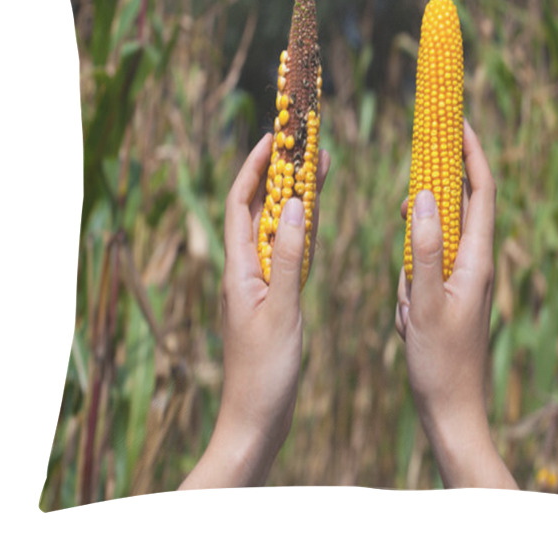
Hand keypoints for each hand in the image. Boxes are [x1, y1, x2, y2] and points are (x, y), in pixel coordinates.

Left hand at [180, 132, 329, 488]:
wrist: (256, 418)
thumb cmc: (264, 371)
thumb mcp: (281, 310)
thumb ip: (288, 257)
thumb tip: (294, 204)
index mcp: (239, 269)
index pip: (241, 204)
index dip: (254, 167)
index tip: (274, 138)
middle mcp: (245, 270)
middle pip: (259, 209)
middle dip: (278, 173)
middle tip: (303, 144)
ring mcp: (260, 284)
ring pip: (276, 228)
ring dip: (293, 197)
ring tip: (318, 168)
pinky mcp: (274, 298)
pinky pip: (288, 253)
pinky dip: (302, 230)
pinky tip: (315, 218)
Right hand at [396, 119, 516, 488]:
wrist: (452, 409)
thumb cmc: (441, 362)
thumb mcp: (425, 304)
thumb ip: (424, 250)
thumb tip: (426, 195)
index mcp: (477, 260)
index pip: (481, 192)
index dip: (473, 153)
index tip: (459, 121)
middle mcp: (475, 262)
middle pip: (467, 201)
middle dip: (449, 168)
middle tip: (426, 139)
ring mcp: (463, 276)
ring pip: (446, 229)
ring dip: (427, 217)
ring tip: (411, 216)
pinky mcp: (450, 290)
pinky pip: (431, 257)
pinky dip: (415, 252)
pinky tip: (405, 272)